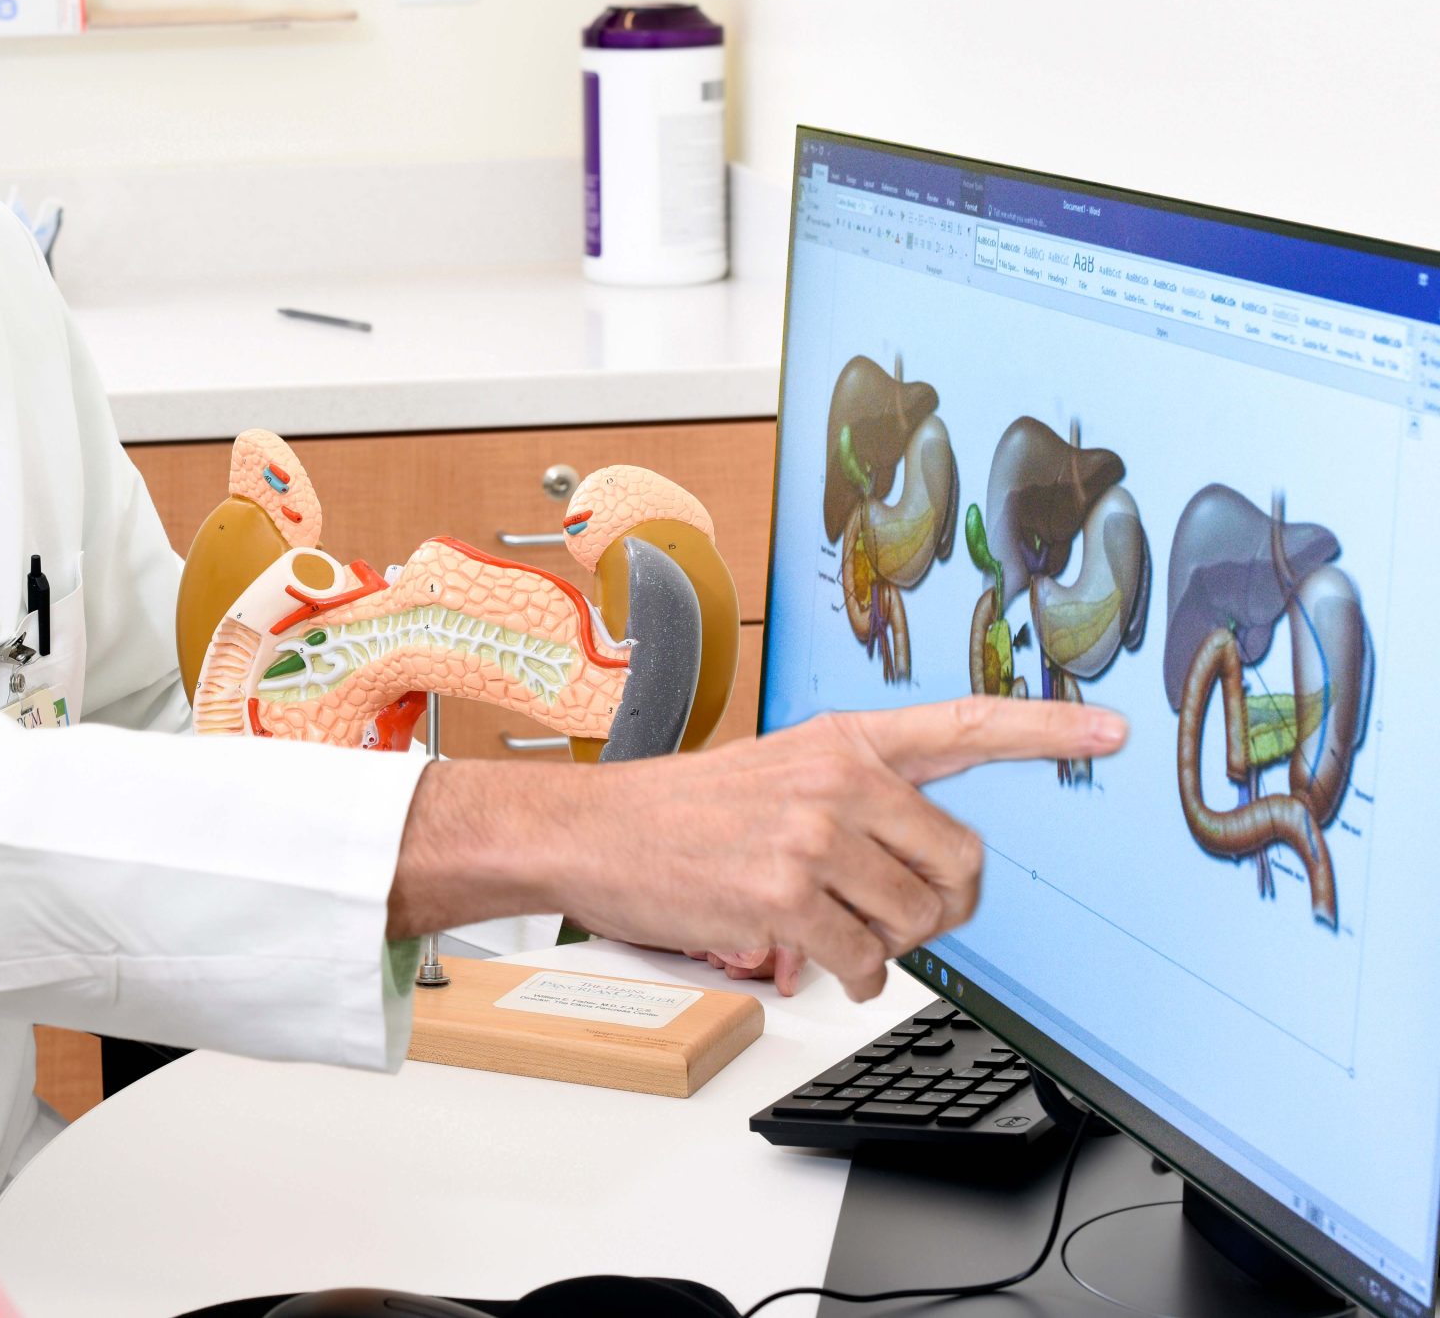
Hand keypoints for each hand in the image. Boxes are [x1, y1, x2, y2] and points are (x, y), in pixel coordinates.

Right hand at [559, 698, 1124, 999]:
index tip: (1111, 732)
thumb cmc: (681, 812)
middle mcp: (837, 780)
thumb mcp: (777, 770)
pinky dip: (855, 977)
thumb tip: (933, 863)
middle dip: (938, 906)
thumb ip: (858, 795)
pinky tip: (820, 959)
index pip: (964, 725)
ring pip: (915, 922)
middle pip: (958, 864)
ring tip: (833, 929)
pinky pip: (867, 961)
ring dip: (885, 946)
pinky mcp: (784, 895)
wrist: (591, 831)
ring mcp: (812, 837)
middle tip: (894, 913)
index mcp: (843, 741)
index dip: (1046, 731)